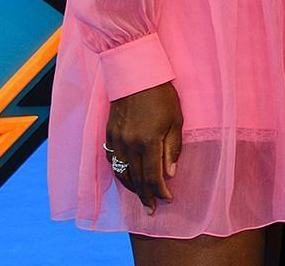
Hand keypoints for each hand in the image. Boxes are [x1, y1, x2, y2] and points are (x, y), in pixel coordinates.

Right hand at [104, 81, 181, 212]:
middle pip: (135, 179)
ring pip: (121, 172)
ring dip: (131, 188)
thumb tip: (170, 173)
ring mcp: (116, 140)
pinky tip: (126, 178)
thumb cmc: (161, 95)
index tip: (167, 200)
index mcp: (147, 142)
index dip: (160, 191)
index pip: (152, 176)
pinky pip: (113, 161)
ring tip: (140, 198)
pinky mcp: (109, 134)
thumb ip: (173, 148)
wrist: (135, 75)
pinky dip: (120, 173)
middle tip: (151, 210)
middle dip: (145, 196)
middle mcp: (128, 144)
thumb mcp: (175, 120)